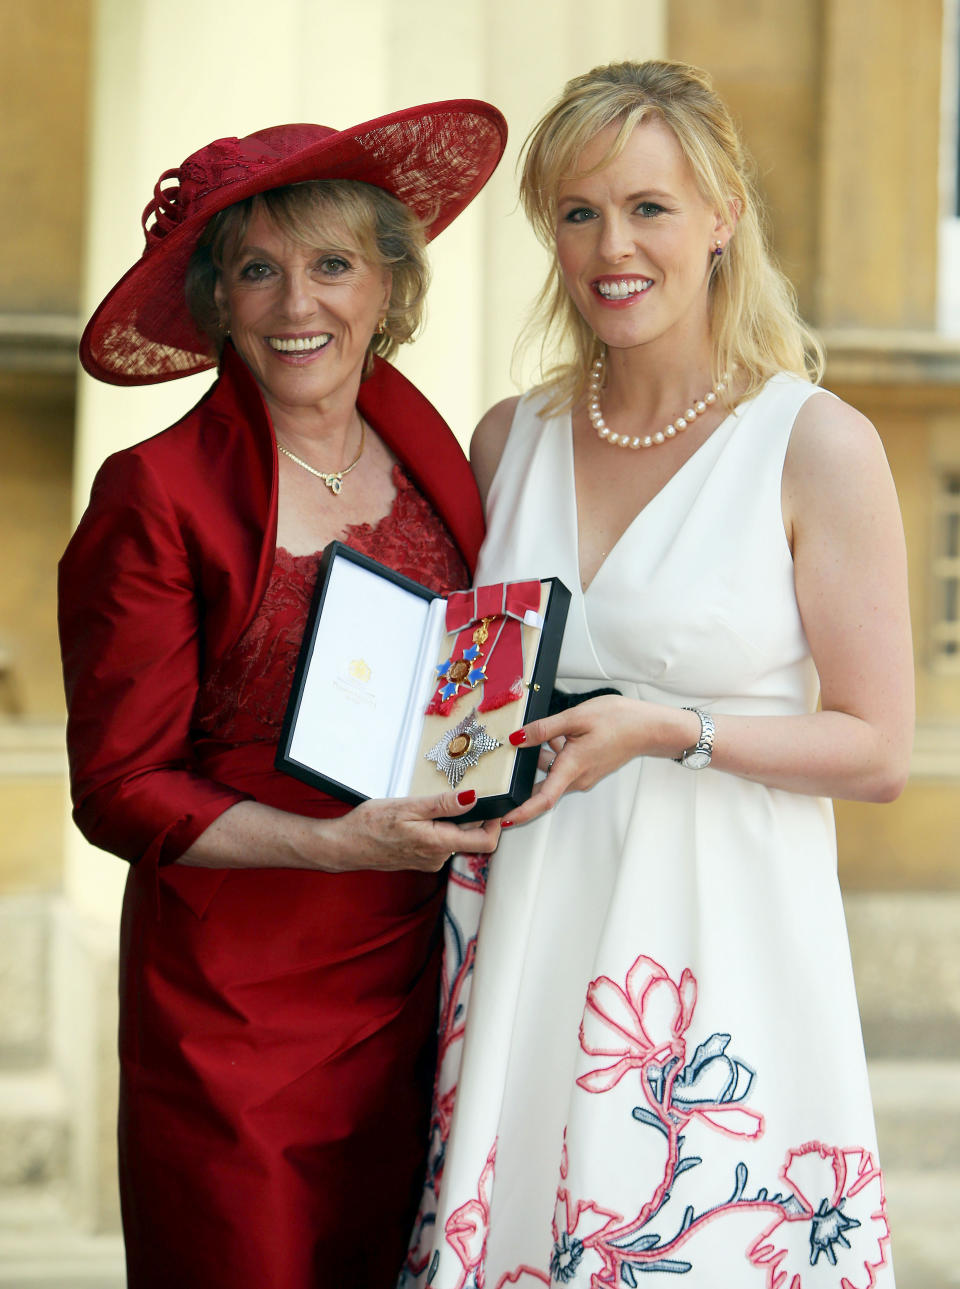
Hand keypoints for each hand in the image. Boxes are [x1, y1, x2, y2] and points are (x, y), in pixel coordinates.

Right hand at [323, 788, 500, 872]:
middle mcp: (439, 857)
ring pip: (456, 838)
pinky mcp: (422, 860)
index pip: (485, 842)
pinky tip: (419, 819)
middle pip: (473, 838)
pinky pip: (441, 843)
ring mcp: (430, 861)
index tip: (493, 804)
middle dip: (472, 816)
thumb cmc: (370, 825)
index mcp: (438, 844)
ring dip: (451, 821)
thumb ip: (443, 804)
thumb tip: (472, 797)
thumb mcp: (407, 806)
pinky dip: (437, 828)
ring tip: (430, 806)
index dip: (495, 823)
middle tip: (459, 794)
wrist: (345, 846)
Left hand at [503, 695, 688, 826]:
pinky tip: (564, 731)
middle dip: (529, 768)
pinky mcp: (590, 769)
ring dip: (546, 753)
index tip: (504, 817)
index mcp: (572, 768)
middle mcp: (578, 778)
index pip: (543, 799)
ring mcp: (585, 775)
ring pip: (554, 770)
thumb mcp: (576, 717)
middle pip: (543, 782)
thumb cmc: (619, 721)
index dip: (522, 811)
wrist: (649, 727)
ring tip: (554, 728)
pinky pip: (565, 765)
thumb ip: (544, 729)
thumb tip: (518, 739)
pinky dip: (559, 750)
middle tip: (519, 749)